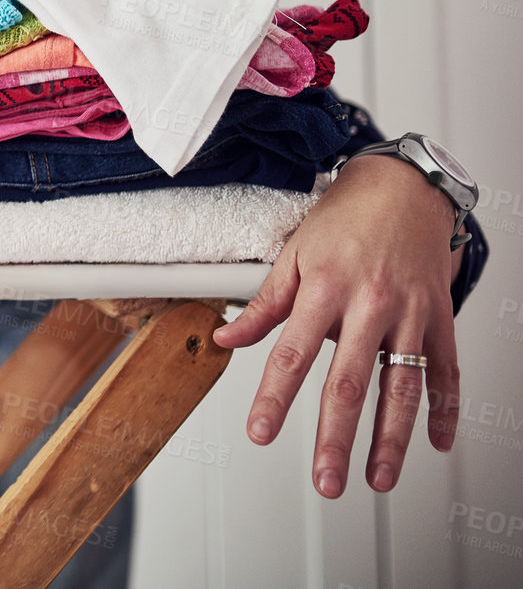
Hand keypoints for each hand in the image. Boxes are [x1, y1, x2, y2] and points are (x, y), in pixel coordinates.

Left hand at [212, 153, 464, 497]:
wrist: (404, 189)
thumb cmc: (343, 221)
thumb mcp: (292, 254)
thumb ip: (263, 305)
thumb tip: (224, 339)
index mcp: (323, 288)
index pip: (292, 354)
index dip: (274, 398)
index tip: (260, 432)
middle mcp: (369, 304)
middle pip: (349, 383)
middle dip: (336, 438)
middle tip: (326, 481)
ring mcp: (410, 314)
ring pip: (402, 387)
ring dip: (391, 440)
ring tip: (377, 479)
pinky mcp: (440, 318)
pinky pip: (446, 372)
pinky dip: (445, 411)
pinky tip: (436, 443)